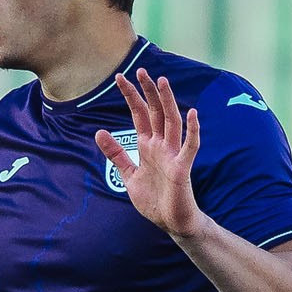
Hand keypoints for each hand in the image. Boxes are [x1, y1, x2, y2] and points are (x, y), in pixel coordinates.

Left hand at [96, 68, 203, 239]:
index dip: (131, 96)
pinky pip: (190, 146)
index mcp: (148, 145)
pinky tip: (192, 114)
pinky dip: (192, 131)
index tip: (120, 77)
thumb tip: (99, 132)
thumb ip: (116, 153)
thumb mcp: (128, 175)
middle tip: (141, 69)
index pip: (139, 115)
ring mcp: (173, 154)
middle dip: (148, 92)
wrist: (170, 222)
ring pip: (172, 122)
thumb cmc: (153, 199)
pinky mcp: (183, 168)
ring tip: (162, 82)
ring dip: (167, 102)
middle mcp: (161, 145)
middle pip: (155, 112)